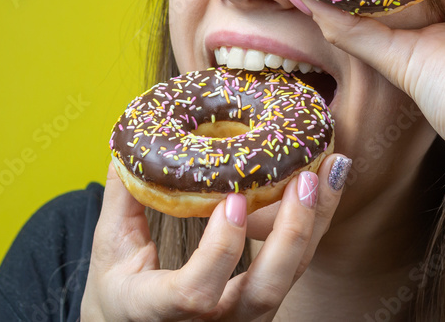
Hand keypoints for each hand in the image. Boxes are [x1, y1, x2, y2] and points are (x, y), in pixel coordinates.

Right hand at [80, 153, 347, 321]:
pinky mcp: (265, 301)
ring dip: (316, 221)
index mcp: (159, 311)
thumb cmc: (121, 289)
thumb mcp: (110, 249)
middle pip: (265, 292)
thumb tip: (129, 140)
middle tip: (307, 179)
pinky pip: (296, 266)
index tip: (233, 201)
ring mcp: (243, 317)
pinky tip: (327, 181)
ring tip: (333, 167)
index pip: (196, 294)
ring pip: (290, 277)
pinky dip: (314, 223)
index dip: (220, 251)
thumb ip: (123, 198)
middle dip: (292, 234)